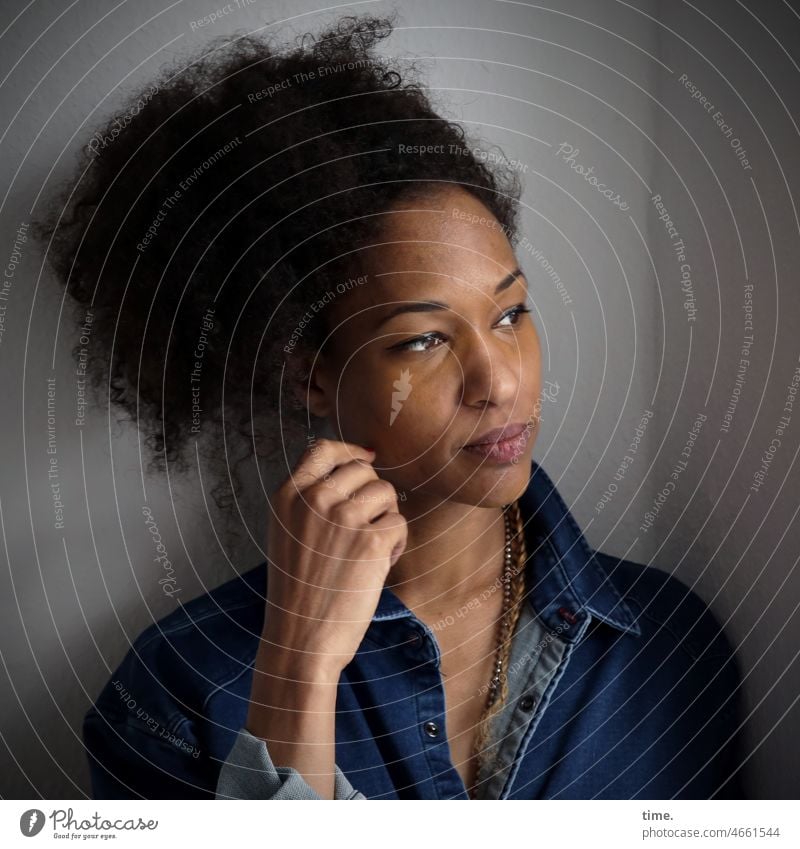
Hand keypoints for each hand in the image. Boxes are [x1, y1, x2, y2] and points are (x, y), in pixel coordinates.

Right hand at [259, 438, 407, 678]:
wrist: (301, 640)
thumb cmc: (297, 592)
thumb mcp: (287, 533)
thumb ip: (311, 499)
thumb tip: (358, 464)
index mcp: (288, 496)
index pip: (323, 448)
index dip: (350, 450)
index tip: (365, 458)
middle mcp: (314, 499)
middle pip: (363, 469)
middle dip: (372, 494)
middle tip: (364, 529)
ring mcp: (343, 518)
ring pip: (386, 492)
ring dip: (386, 518)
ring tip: (369, 550)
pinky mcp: (371, 541)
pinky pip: (399, 522)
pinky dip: (396, 544)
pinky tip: (377, 567)